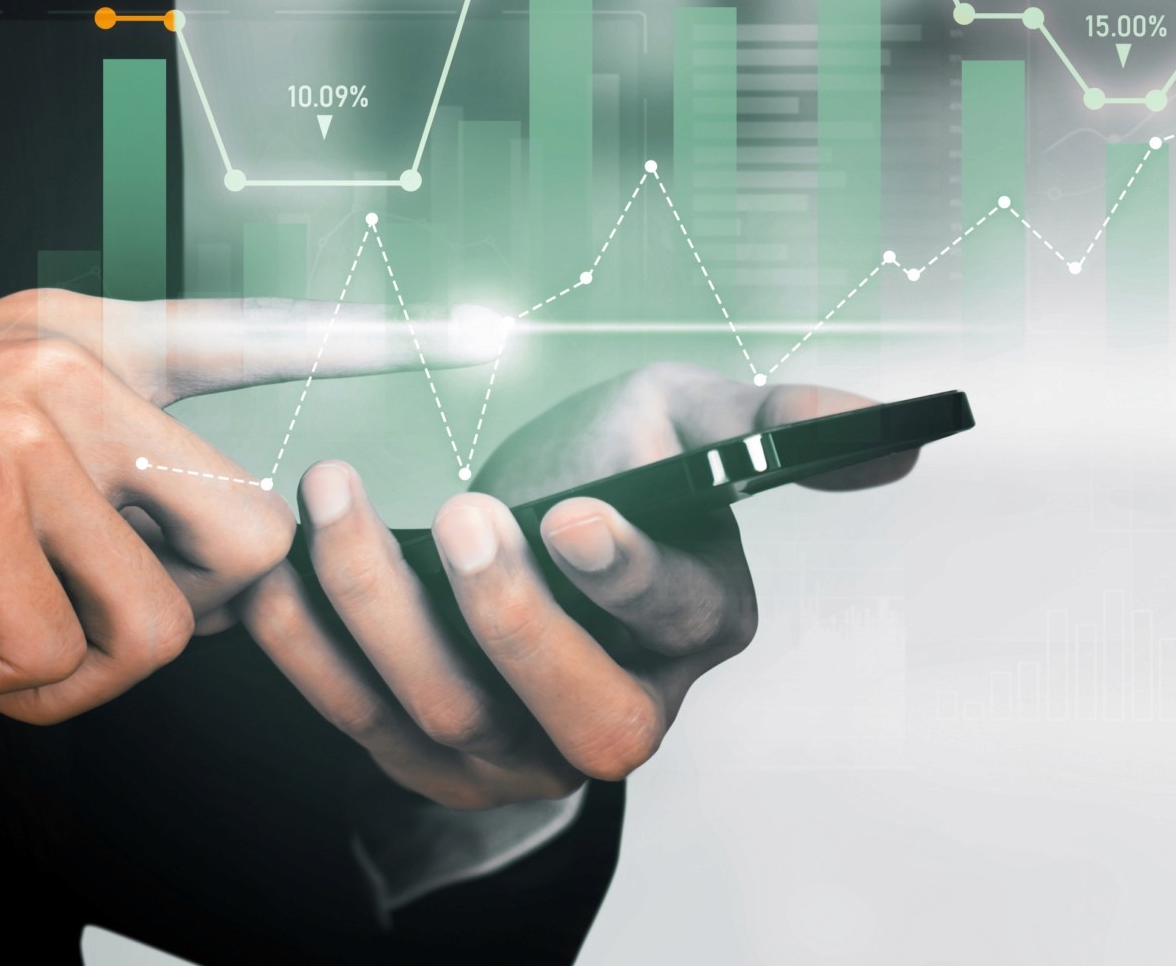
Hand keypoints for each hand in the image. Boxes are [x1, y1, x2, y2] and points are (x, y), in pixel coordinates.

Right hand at [0, 290, 490, 723]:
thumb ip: (92, 466)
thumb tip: (209, 568)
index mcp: (77, 337)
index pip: (246, 334)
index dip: (356, 340)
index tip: (449, 332)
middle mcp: (66, 365)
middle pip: (245, 534)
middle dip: (169, 621)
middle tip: (53, 618)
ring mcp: (24, 430)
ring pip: (152, 628)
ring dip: (52, 667)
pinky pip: (51, 663)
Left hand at [239, 364, 921, 805]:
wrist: (509, 515)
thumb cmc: (609, 460)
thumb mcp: (692, 417)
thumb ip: (781, 417)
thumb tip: (900, 434)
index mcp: (698, 624)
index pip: (671, 620)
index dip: (624, 575)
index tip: (573, 510)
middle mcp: (622, 709)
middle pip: (579, 714)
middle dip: (514, 620)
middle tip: (465, 513)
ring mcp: (520, 750)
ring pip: (451, 714)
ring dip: (383, 608)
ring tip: (336, 498)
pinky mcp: (426, 759)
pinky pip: (357, 720)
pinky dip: (309, 650)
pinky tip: (275, 571)